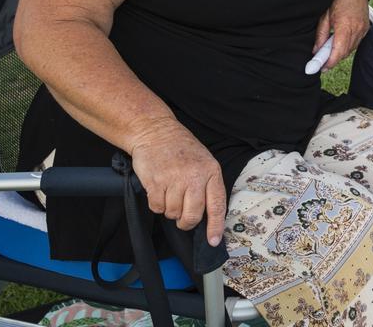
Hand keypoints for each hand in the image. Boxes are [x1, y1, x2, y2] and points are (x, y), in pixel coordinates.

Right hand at [129, 118, 225, 244]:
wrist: (156, 131)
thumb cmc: (181, 149)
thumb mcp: (204, 162)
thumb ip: (207, 186)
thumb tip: (208, 216)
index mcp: (211, 172)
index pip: (217, 206)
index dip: (215, 226)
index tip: (213, 241)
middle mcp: (195, 177)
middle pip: (192, 215)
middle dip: (186, 222)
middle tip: (183, 218)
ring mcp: (174, 179)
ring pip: (173, 213)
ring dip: (170, 210)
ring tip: (170, 194)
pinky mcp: (155, 182)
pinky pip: (157, 207)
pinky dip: (157, 205)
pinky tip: (159, 190)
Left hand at [311, 0, 370, 71]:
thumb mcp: (324, 15)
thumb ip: (321, 35)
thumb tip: (316, 51)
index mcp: (345, 25)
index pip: (338, 52)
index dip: (329, 62)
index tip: (320, 68)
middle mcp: (357, 29)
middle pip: (344, 53)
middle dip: (332, 59)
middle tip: (320, 61)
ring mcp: (363, 28)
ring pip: (351, 49)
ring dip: (340, 51)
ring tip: (328, 49)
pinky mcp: (366, 27)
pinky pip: (356, 42)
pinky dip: (347, 45)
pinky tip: (339, 41)